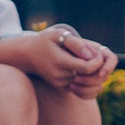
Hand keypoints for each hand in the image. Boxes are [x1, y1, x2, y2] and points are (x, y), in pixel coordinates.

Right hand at [0, 25, 115, 97]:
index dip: (97, 61)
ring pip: (87, 83)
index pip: (87, 67)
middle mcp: (60, 76)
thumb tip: (90, 55)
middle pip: (89, 76)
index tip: (95, 51)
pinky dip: (88, 80)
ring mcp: (61, 84)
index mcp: (60, 62)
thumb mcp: (58, 35)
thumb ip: (75, 43)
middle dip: (96, 66)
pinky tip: (85, 69)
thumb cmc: (44, 41)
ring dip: (92, 73)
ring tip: (87, 60)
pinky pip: (82, 89)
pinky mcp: (62, 87)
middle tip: (92, 54)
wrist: (28, 55)